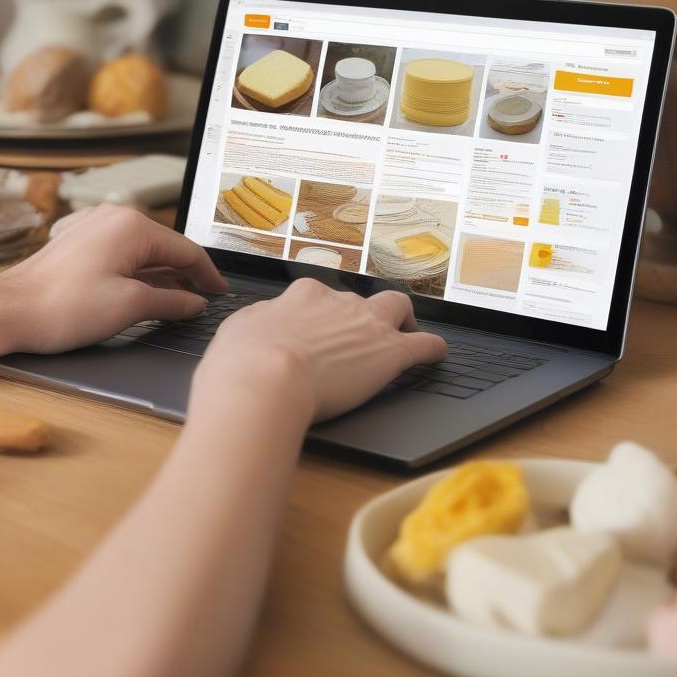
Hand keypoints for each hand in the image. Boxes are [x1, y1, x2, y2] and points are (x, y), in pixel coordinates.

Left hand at [0, 204, 226, 355]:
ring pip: (142, 250)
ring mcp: (92, 227)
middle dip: (185, 274)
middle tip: (203, 299)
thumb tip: (194, 302)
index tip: (219, 292)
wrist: (5, 311)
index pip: (187, 250)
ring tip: (177, 299)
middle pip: (165, 247)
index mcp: (132, 226)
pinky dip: (136, 271)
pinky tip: (141, 291)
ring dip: (161, 274)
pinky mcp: (77, 242)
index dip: (208, 276)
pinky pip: (120, 252)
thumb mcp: (131, 306)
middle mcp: (113, 217)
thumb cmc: (60, 307)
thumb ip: (172, 301)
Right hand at [193, 278, 447, 422]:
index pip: (318, 295)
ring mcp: (367, 326)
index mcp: (303, 296)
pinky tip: (436, 354)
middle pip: (360, 299)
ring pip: (397, 307)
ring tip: (404, 335)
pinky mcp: (390, 354)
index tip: (318, 329)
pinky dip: (432, 348)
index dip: (320, 314)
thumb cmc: (243, 362)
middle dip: (363, 314)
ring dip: (403, 319)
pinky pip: (423, 344)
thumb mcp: (239, 328)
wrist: (265, 380)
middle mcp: (338, 303)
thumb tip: (266, 322)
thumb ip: (260, 320)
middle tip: (360, 335)